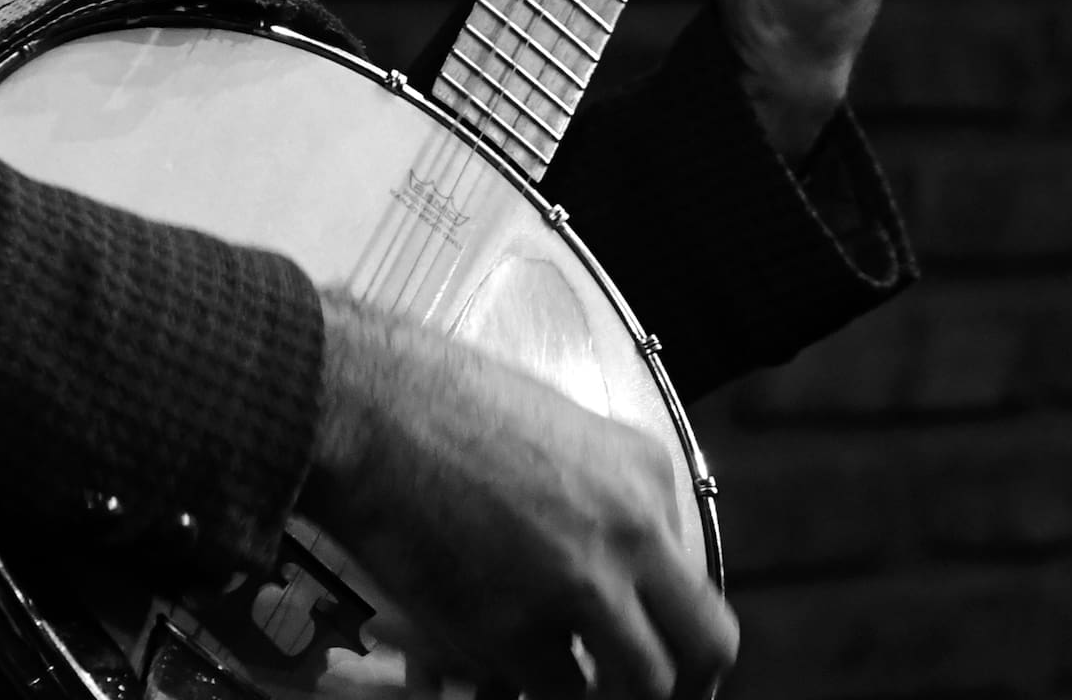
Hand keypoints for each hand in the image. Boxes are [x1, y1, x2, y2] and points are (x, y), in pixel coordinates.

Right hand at [299, 291, 735, 699]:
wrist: (365, 404)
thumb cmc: (435, 401)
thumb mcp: (552, 430)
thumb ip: (595, 499)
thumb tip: (602, 569)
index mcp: (645, 471)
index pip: (694, 578)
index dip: (671, 627)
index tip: (653, 647)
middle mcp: (634, 531)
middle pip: (706, 646)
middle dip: (685, 686)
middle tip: (651, 698)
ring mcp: (580, 584)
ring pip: (641, 683)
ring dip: (606, 691)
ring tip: (569, 686)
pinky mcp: (515, 629)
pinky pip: (551, 690)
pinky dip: (530, 687)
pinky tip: (500, 672)